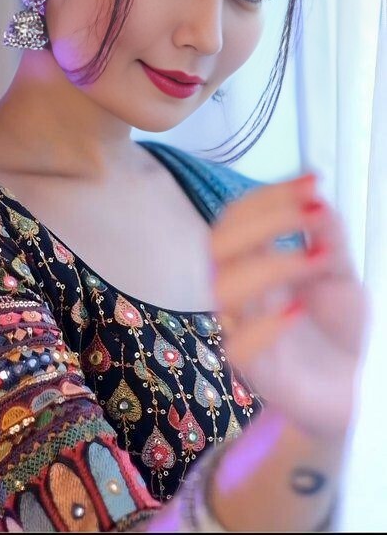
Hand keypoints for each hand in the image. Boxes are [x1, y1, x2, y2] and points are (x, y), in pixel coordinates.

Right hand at [210, 175, 369, 437]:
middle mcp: (241, 291)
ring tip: (320, 261)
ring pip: (224, 287)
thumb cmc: (337, 330)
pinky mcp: (254, 372)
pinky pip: (240, 345)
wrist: (352, 391)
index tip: (313, 180)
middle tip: (315, 213)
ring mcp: (242, 329)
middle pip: (219, 242)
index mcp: (255, 262)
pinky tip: (299, 310)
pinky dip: (267, 323)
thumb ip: (328, 236)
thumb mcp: (340, 274)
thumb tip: (315, 195)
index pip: (240, 216)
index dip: (270, 195)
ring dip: (272, 263)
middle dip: (267, 219)